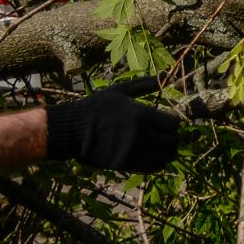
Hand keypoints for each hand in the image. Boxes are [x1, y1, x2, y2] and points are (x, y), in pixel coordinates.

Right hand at [44, 78, 181, 173]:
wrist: (70, 130)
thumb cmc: (95, 107)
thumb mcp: (118, 91)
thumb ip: (143, 85)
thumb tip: (164, 75)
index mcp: (140, 114)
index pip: (173, 124)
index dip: (171, 124)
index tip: (164, 123)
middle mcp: (139, 134)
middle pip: (173, 142)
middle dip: (171, 139)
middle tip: (163, 136)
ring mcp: (132, 151)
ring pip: (165, 157)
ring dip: (166, 152)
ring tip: (158, 146)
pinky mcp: (124, 164)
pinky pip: (152, 167)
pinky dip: (157, 162)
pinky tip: (150, 155)